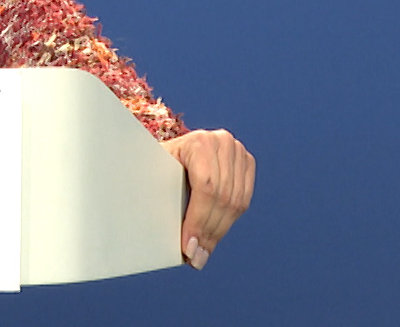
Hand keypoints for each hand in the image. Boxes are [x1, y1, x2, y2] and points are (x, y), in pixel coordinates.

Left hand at [162, 128, 253, 268]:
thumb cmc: (156, 159)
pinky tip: (213, 238)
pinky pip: (242, 201)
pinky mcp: (246, 164)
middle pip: (223, 198)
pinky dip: (227, 223)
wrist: (171, 146)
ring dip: (217, 233)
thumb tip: (158, 229)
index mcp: (200, 141)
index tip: (187, 247)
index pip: (206, 186)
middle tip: (195, 257)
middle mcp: (222, 143)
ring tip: (202, 253)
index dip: (198, 220)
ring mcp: (237, 152)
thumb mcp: (153, 169)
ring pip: (235, 203)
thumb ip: (157, 191)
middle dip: (207, 233)